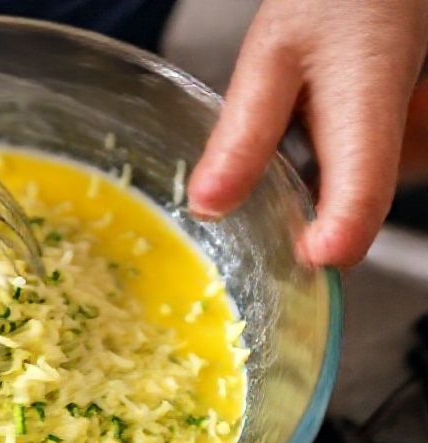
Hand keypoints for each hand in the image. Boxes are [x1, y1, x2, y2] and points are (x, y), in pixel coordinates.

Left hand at [188, 0, 427, 266]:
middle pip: (359, 211)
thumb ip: (242, 132)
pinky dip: (306, 191)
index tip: (302, 265)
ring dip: (307, 218)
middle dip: (313, 245)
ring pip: (350, 196)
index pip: (363, 196)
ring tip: (252, 229)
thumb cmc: (326, 1)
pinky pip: (340, 174)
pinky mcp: (367, 130)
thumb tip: (208, 207)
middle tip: (256, 263)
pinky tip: (262, 186)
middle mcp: (386, 132)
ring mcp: (382, 133)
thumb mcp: (268, 58)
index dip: (335, 240)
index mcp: (367, 113)